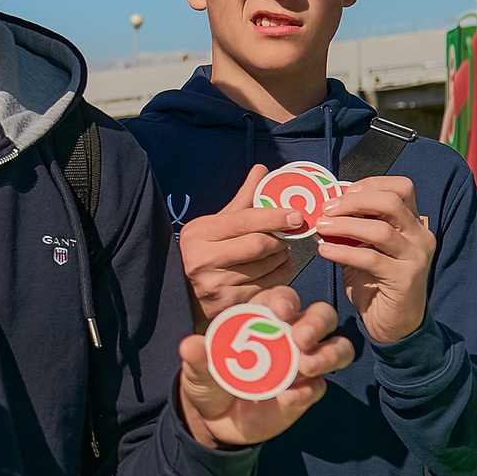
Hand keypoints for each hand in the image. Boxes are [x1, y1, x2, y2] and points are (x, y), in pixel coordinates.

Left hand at [175, 288, 355, 447]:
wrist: (216, 421)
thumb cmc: (211, 380)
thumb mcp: (197, 370)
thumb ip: (197, 358)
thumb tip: (190, 345)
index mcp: (264, 318)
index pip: (283, 298)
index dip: (286, 300)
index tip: (280, 311)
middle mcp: (291, 335)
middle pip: (322, 316)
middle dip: (317, 322)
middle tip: (301, 338)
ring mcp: (304, 363)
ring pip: (337, 348)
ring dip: (328, 353)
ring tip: (306, 366)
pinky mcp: (307, 391)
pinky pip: (319, 387)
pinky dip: (307, 391)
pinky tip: (287, 398)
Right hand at [178, 165, 299, 318]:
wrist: (181, 291)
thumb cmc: (203, 251)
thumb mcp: (215, 224)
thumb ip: (242, 200)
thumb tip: (262, 170)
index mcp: (200, 233)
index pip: (245, 221)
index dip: (275, 217)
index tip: (296, 216)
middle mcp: (204, 260)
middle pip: (259, 245)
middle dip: (280, 240)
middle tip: (286, 236)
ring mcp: (215, 286)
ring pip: (267, 268)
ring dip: (283, 258)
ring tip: (280, 252)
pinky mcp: (228, 305)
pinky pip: (267, 288)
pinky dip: (279, 277)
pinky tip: (276, 270)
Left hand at [314, 175, 435, 345]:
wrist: (392, 324)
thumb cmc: (375, 283)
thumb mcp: (364, 248)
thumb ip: (354, 227)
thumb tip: (325, 208)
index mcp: (413, 223)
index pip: (401, 187)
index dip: (371, 184)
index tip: (342, 192)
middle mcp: (420, 236)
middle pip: (392, 202)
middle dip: (355, 201)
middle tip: (327, 209)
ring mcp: (416, 257)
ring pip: (380, 229)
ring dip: (345, 225)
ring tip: (321, 227)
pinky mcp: (405, 278)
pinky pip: (370, 258)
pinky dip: (343, 251)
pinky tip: (324, 251)